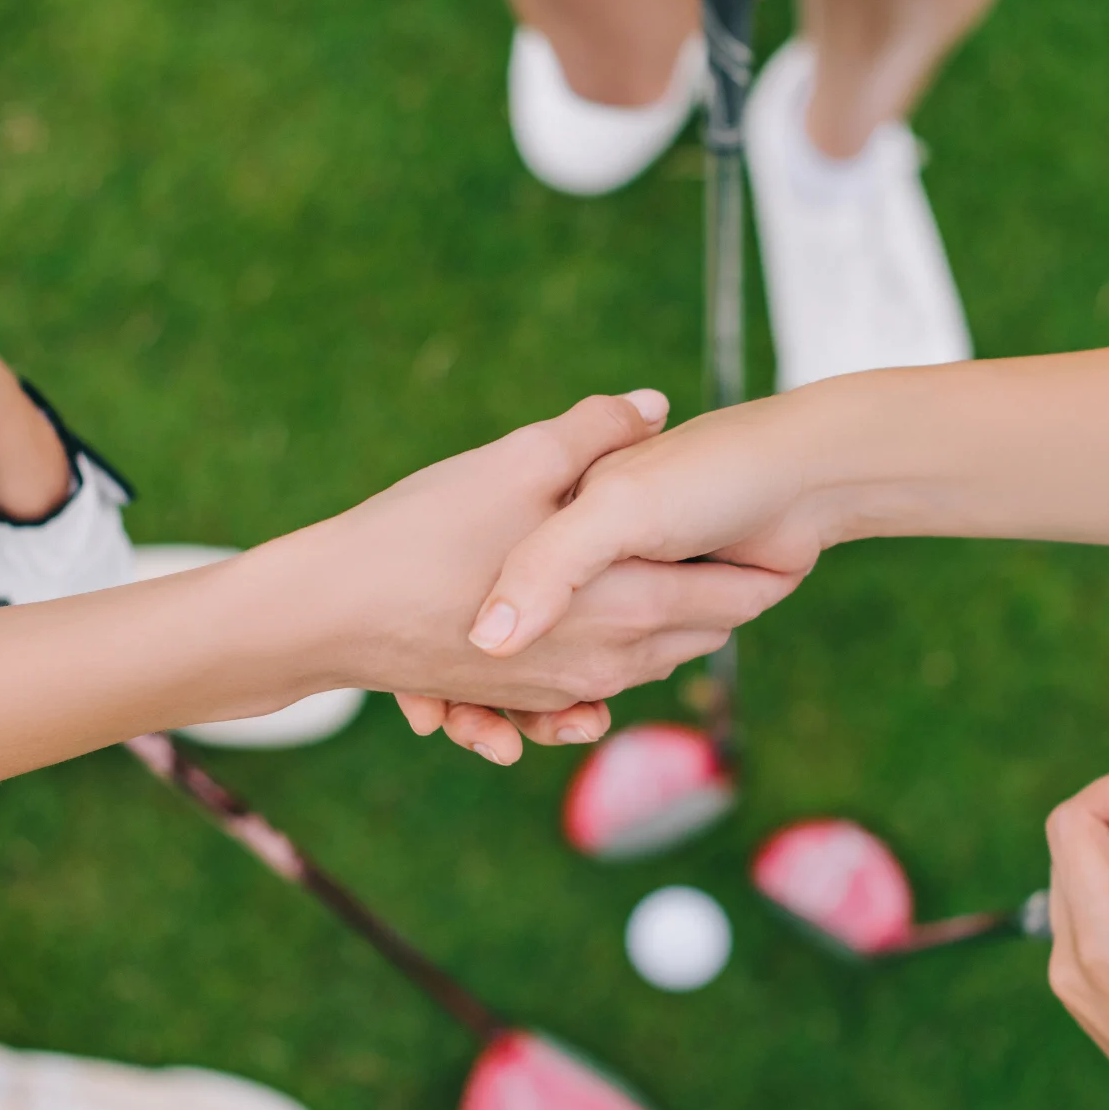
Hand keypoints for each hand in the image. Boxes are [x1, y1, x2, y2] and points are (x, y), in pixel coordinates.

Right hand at [259, 389, 797, 759]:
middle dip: (722, 596)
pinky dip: (607, 662)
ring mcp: (561, 692)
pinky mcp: (519, 703)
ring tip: (682, 580)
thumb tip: (655, 405)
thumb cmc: (424, 533)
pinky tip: (601, 626)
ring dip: (666, 627)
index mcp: (626, 603)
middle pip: (699, 636)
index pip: (734, 596)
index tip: (780, 532)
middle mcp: (606, 662)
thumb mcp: (518, 461)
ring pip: (646, 665)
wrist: (328, 614)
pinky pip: (589, 692)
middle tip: (747, 548)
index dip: (763, 562)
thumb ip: (597, 431)